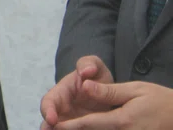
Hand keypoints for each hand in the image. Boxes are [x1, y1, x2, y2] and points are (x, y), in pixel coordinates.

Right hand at [41, 56, 114, 128]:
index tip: (52, 119)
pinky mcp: (81, 129)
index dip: (48, 111)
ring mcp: (69, 123)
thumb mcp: (96, 68)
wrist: (109, 93)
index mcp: (60, 94)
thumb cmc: (97, 78)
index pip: (48, 103)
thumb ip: (89, 63)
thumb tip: (85, 71)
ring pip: (61, 129)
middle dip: (49, 128)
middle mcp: (61, 111)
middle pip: (49, 123)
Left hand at [51, 80, 172, 128]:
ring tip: (66, 128)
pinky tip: (87, 128)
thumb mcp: (135, 90)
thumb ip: (108, 91)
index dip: (67, 125)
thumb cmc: (159, 101)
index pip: (87, 124)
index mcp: (122, 121)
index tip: (52, 123)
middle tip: (53, 128)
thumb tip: (84, 86)